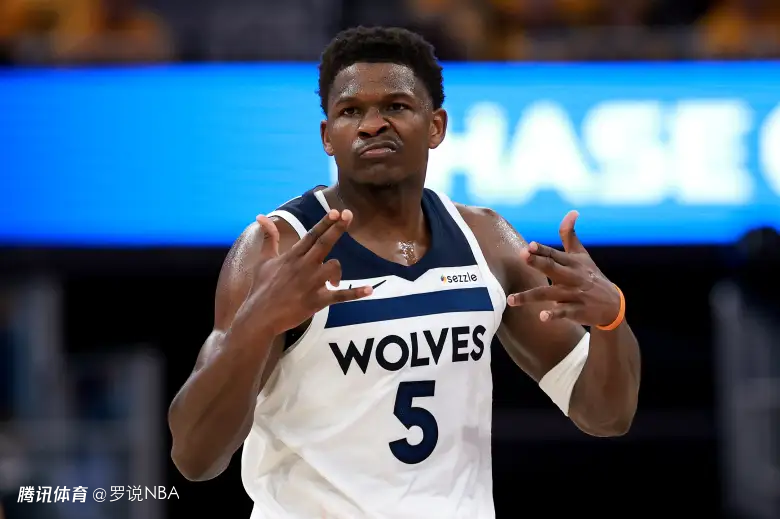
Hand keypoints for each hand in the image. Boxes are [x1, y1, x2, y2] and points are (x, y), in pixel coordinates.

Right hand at [244, 209, 372, 336]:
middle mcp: (303, 266)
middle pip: (324, 243)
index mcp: (292, 257)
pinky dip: (356, 293)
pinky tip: (370, 290)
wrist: (260, 315)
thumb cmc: (261, 287)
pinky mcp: (317, 300)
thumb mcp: (263, 260)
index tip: (336, 211)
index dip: (324, 223)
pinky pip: (340, 296)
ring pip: (334, 267)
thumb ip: (268, 238)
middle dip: (337, 229)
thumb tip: (261, 217)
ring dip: (337, 271)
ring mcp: (311, 283)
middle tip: (349, 215)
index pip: (311, 235)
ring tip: (334, 282)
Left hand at [506, 210, 620, 326]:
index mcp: (572, 262)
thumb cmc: (591, 275)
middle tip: (521, 255)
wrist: (613, 304)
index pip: (554, 254)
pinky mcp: (577, 311)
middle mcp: (572, 277)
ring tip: (511, 299)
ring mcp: (574, 294)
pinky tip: (542, 317)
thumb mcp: (582, 255)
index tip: (529, 245)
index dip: (541, 249)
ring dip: (530, 296)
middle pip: (552, 268)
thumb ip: (570, 235)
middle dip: (537, 261)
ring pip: (549, 293)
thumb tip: (572, 212)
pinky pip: (563, 312)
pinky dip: (553, 314)